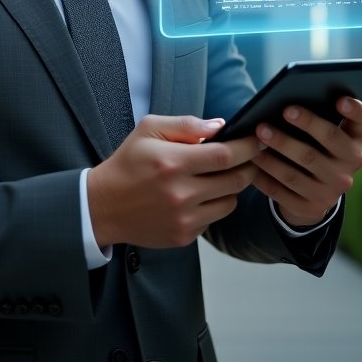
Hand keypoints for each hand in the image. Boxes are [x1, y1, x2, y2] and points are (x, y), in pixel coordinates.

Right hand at [87, 115, 263, 248]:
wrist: (104, 206)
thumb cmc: (128, 163)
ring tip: (217, 176)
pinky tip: (198, 196)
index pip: (225, 155)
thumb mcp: (149, 130)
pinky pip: (214, 219)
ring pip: (230, 202)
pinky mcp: (184, 236)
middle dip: (248, 166)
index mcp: (173, 162)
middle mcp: (181, 193)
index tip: (257, 139)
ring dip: (231, 187)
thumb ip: (186, 125)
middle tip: (249, 157)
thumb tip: (220, 126)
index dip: (247, 147)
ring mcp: (184, 218)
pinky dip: (213, 205)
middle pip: (236, 180)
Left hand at [249, 98, 361, 227]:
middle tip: (284, 110)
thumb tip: (289, 97)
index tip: (341, 99)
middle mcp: (349, 166)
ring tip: (256, 136)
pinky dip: (264, 177)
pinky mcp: (311, 207)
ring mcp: (331, 190)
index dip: (354, 110)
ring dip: (275, 152)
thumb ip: (319, 116)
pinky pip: (282, 191)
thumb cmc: (315, 150)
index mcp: (353, 141)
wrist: (315, 195)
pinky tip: (250, 164)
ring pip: (299, 168)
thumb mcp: (324, 136)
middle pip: (329, 141)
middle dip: (306, 123)